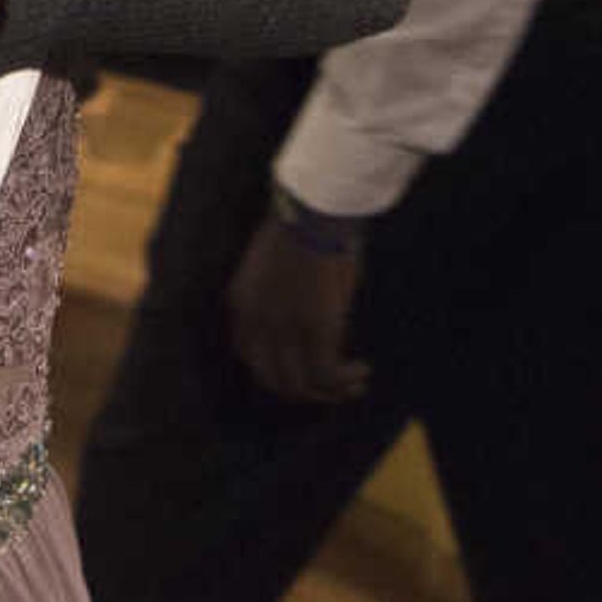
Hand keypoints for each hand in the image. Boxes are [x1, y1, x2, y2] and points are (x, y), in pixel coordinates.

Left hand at [228, 209, 369, 403]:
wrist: (316, 210)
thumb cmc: (307, 225)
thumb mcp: (283, 268)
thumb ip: (286, 300)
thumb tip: (314, 322)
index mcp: (241, 302)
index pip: (249, 355)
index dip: (276, 371)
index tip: (303, 370)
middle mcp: (256, 321)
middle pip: (271, 379)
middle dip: (303, 391)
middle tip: (331, 389)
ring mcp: (284, 328)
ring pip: (300, 385)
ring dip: (328, 392)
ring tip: (353, 385)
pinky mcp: (316, 329)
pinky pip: (326, 373)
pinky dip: (343, 381)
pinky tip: (360, 372)